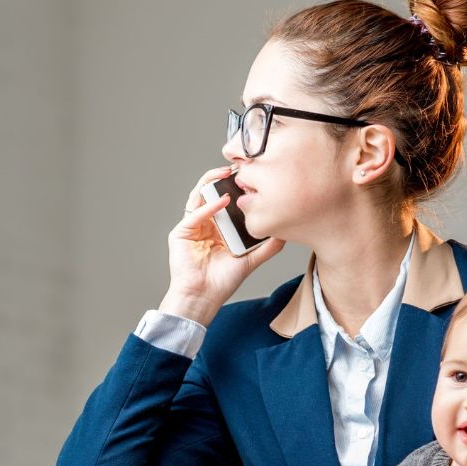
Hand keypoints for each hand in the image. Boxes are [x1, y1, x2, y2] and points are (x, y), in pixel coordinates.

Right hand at [160, 167, 285, 324]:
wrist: (203, 298)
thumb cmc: (222, 282)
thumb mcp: (251, 260)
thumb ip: (267, 246)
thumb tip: (285, 233)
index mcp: (218, 228)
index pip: (226, 200)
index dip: (237, 188)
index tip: (251, 177)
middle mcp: (204, 224)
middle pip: (212, 193)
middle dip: (224, 179)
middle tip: (240, 167)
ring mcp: (192, 227)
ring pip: (199, 196)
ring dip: (212, 183)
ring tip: (228, 174)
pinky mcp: (180, 233)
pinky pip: (194, 214)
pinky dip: (208, 205)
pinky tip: (222, 201)